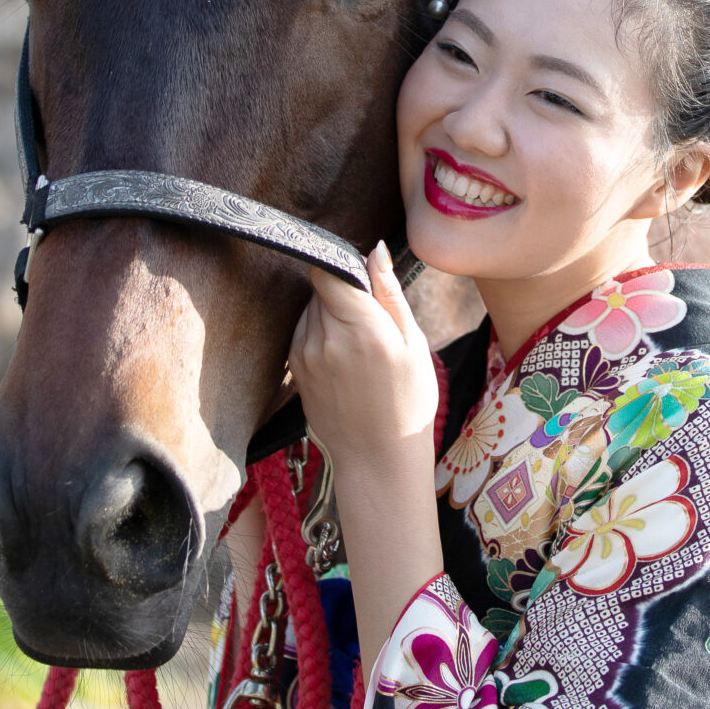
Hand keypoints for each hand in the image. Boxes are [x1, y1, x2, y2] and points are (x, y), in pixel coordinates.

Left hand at [288, 243, 438, 480]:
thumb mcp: (414, 345)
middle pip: (321, 287)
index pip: (328, 271)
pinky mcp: (296, 369)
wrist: (378, 458)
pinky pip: (303, 330)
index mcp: (362, 329)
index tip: (360, 274)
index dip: (342, 264)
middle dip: (342, 290)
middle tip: (369, 317)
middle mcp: (326, 339)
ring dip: (329, 311)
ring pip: (310, 308)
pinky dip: (319, 331)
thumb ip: (390, 294)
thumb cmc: (408, 402)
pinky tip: (343, 355)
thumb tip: (375, 250)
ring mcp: (305, 355)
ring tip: (358, 342)